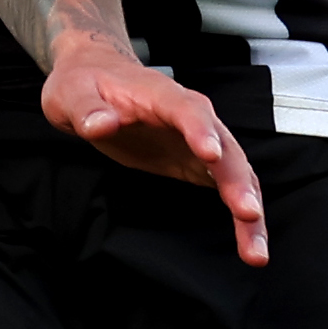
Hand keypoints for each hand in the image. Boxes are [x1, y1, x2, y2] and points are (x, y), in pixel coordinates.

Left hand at [40, 35, 267, 268]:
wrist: (97, 76)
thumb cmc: (84, 83)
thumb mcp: (71, 93)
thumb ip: (87, 110)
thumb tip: (100, 124)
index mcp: (163, 96)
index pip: (188, 111)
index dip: (201, 131)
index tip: (210, 154)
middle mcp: (193, 117)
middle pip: (225, 149)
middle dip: (238, 182)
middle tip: (247, 215)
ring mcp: (200, 141)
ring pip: (236, 174)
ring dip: (249, 210)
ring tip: (256, 252)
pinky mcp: (197, 162)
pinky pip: (228, 188)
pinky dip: (242, 216)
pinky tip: (251, 245)